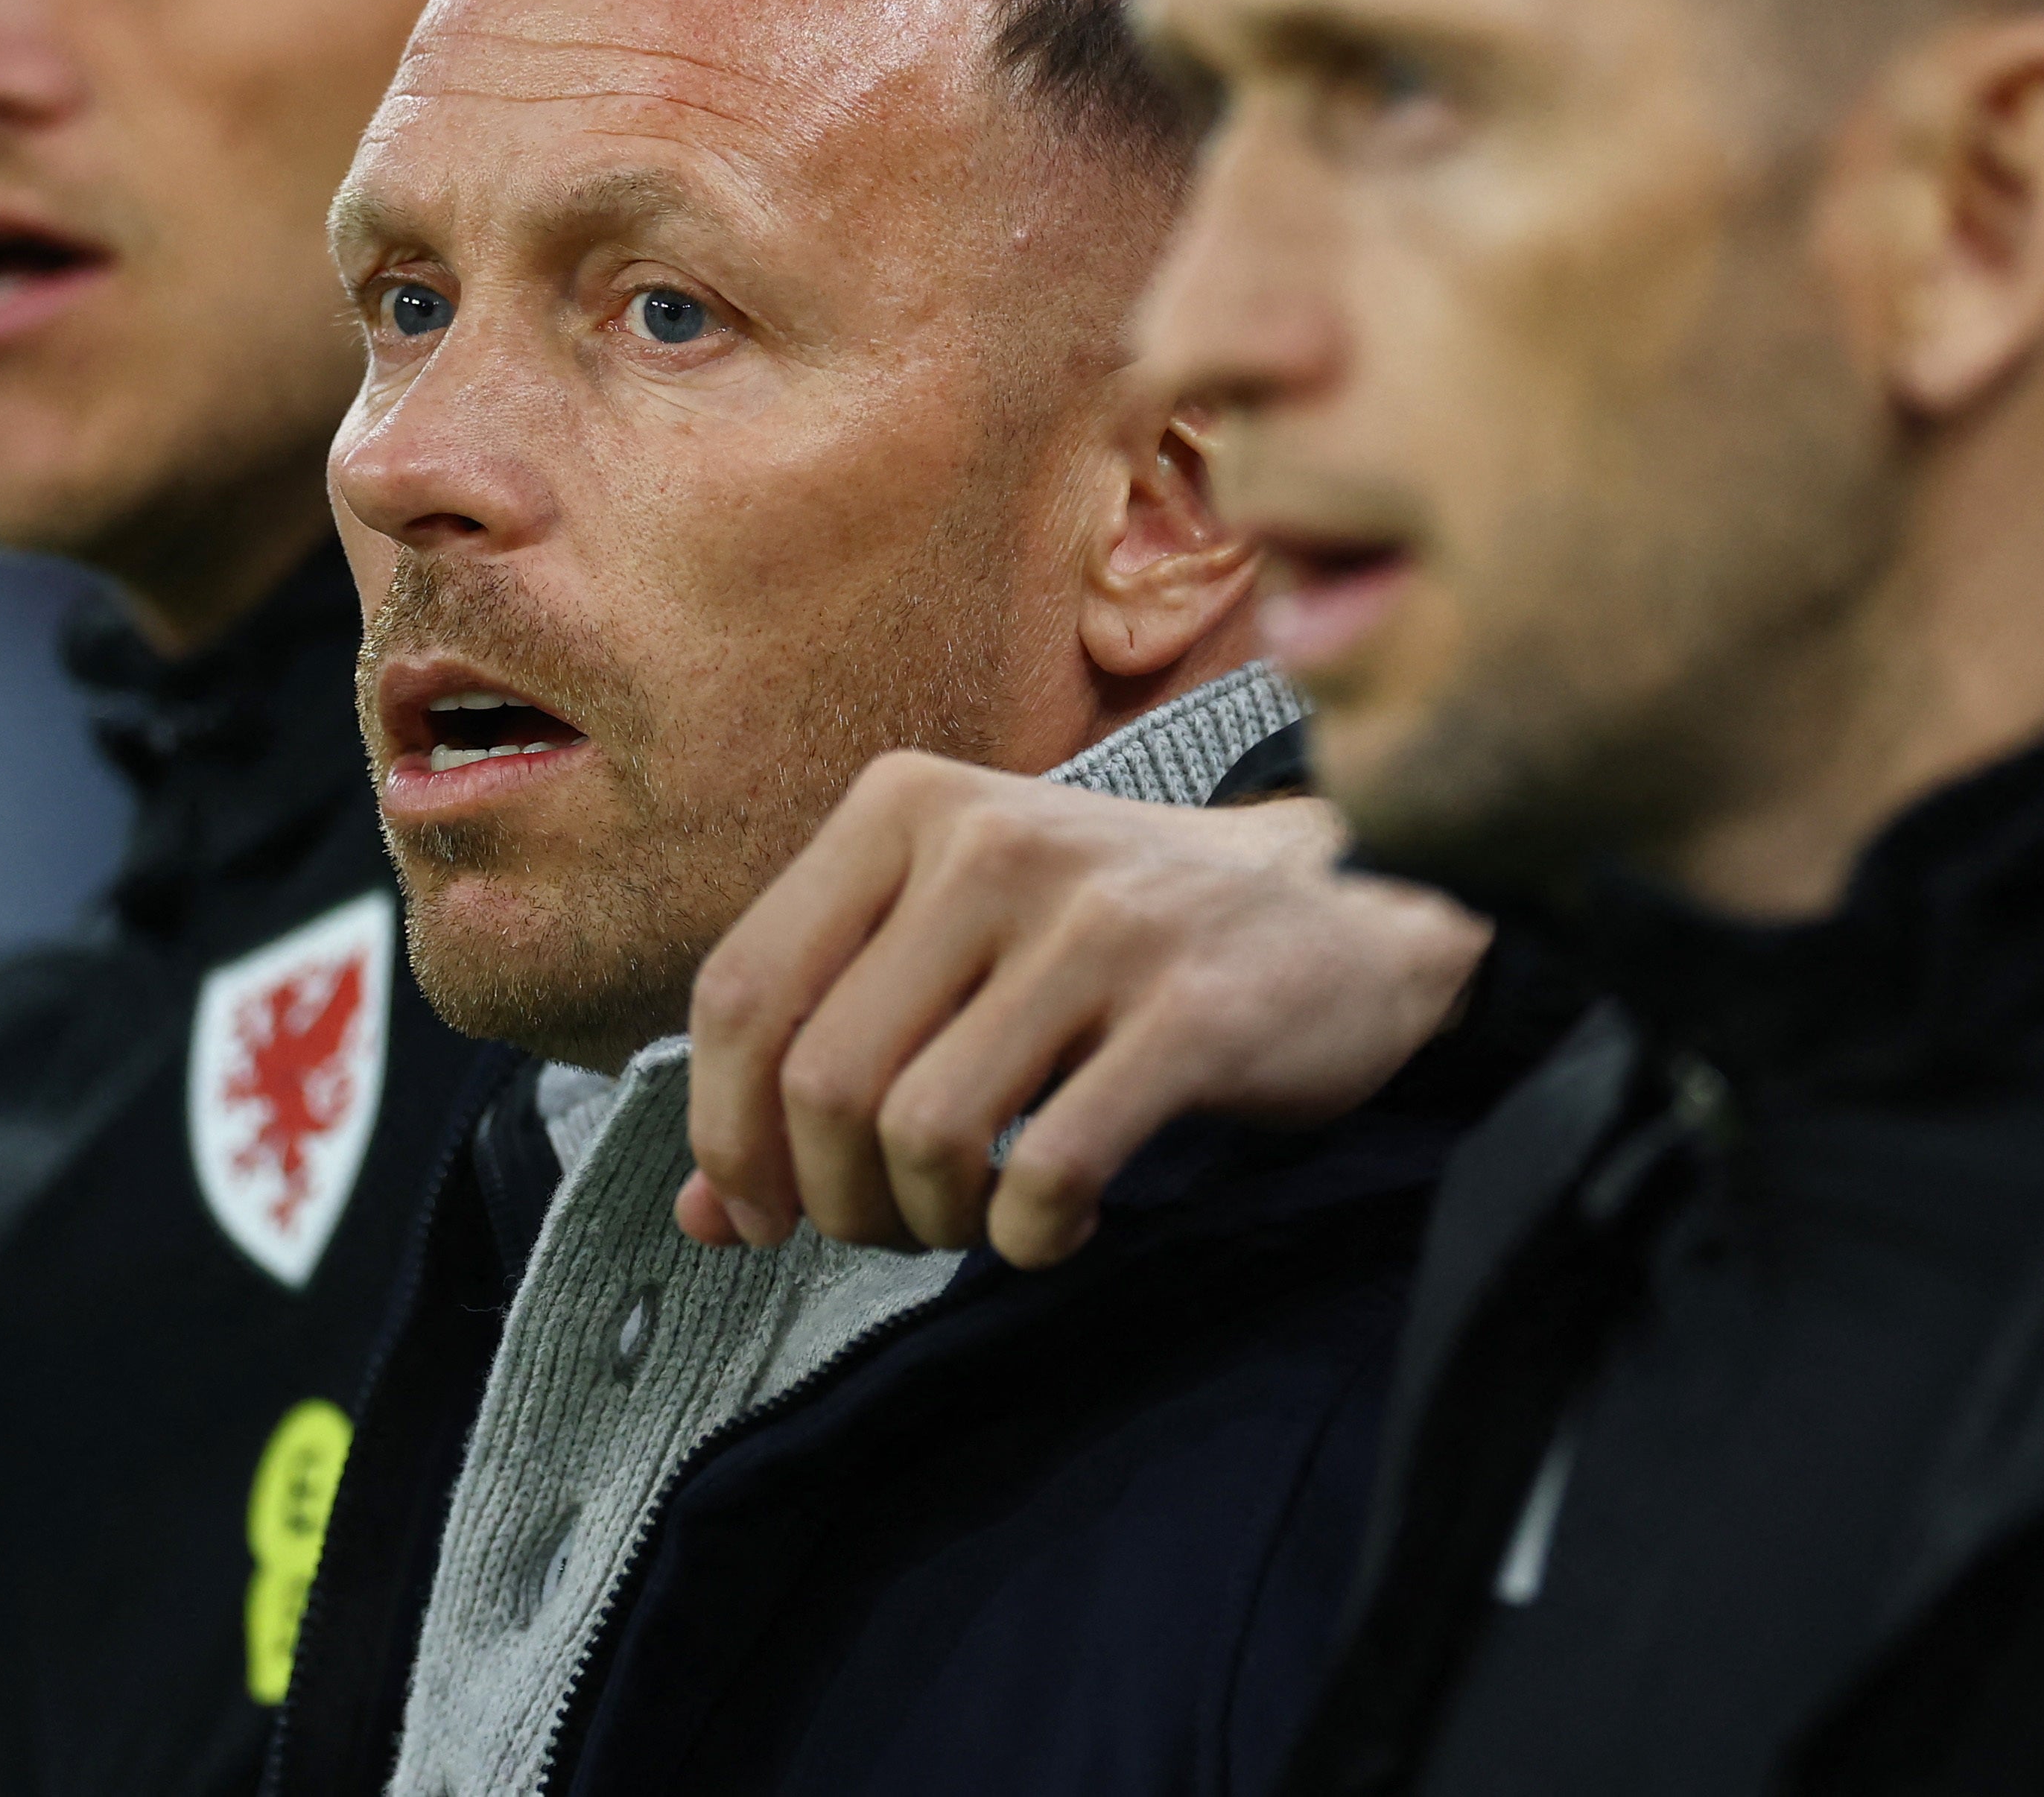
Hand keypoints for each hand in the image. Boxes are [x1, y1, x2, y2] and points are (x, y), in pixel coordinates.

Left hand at [678, 751, 1491, 1266]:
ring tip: (974, 1219)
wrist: (1344, 911)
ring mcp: (1098, 921)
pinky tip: (1056, 1225)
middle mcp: (993, 840)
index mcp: (907, 805)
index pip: (740, 989)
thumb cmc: (1117, 940)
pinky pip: (1049, 1171)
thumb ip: (821, 1055)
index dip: (722, 1133)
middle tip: (889, 1227)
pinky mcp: (1191, 1009)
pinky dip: (1028, 1238)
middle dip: (834, 1200)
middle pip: (823, 1080)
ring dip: (929, 1224)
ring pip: (925, 1133)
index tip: (758, 1214)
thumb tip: (699, 1218)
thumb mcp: (955, 949)